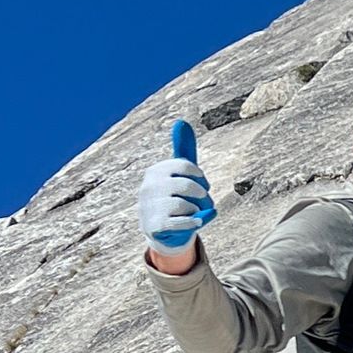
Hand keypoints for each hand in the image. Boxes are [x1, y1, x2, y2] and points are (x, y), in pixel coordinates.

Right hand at [139, 120, 214, 261]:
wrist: (162, 230)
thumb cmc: (173, 196)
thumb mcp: (178, 173)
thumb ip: (183, 150)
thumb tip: (182, 122)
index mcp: (155, 171)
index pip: (185, 166)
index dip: (200, 177)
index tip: (203, 184)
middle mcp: (148, 187)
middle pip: (188, 186)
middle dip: (202, 195)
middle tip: (204, 201)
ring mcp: (150, 207)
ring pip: (186, 205)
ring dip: (197, 210)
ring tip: (194, 213)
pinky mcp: (155, 225)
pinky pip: (182, 221)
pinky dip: (194, 222)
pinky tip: (197, 221)